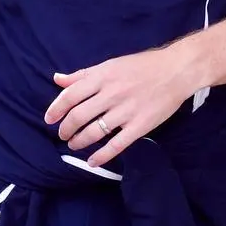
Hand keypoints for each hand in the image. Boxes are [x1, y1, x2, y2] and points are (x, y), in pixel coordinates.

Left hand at [44, 44, 198, 167]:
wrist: (176, 71)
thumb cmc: (142, 66)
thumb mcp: (110, 64)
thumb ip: (83, 74)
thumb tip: (58, 79)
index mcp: (102, 76)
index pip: (70, 95)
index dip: (56, 109)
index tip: (49, 119)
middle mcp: (111, 94)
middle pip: (79, 116)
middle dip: (66, 129)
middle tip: (63, 135)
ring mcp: (126, 111)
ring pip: (94, 131)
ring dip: (80, 141)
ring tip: (74, 144)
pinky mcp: (140, 126)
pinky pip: (117, 145)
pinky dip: (102, 155)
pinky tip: (93, 161)